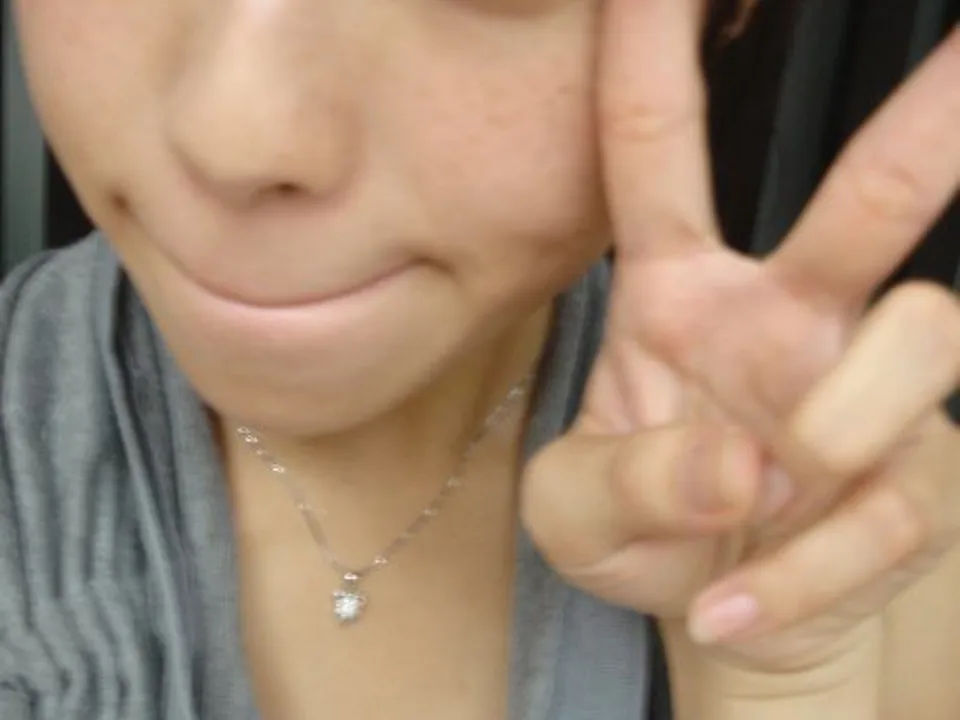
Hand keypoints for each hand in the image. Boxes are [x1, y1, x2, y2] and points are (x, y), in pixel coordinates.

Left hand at [522, 0, 959, 677]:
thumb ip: (617, 481)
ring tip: (756, 499)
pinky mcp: (915, 478)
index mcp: (675, 293)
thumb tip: (737, 467)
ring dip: (835, 427)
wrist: (709, 609)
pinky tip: (732, 608)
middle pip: (869, 197)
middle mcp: (786, 315)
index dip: (651, 54)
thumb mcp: (572, 513)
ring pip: (921, 337)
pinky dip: (808, 572)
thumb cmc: (635, 528)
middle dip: (928, 121)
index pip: (657, 154)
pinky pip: (896, 503)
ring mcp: (859, 390)